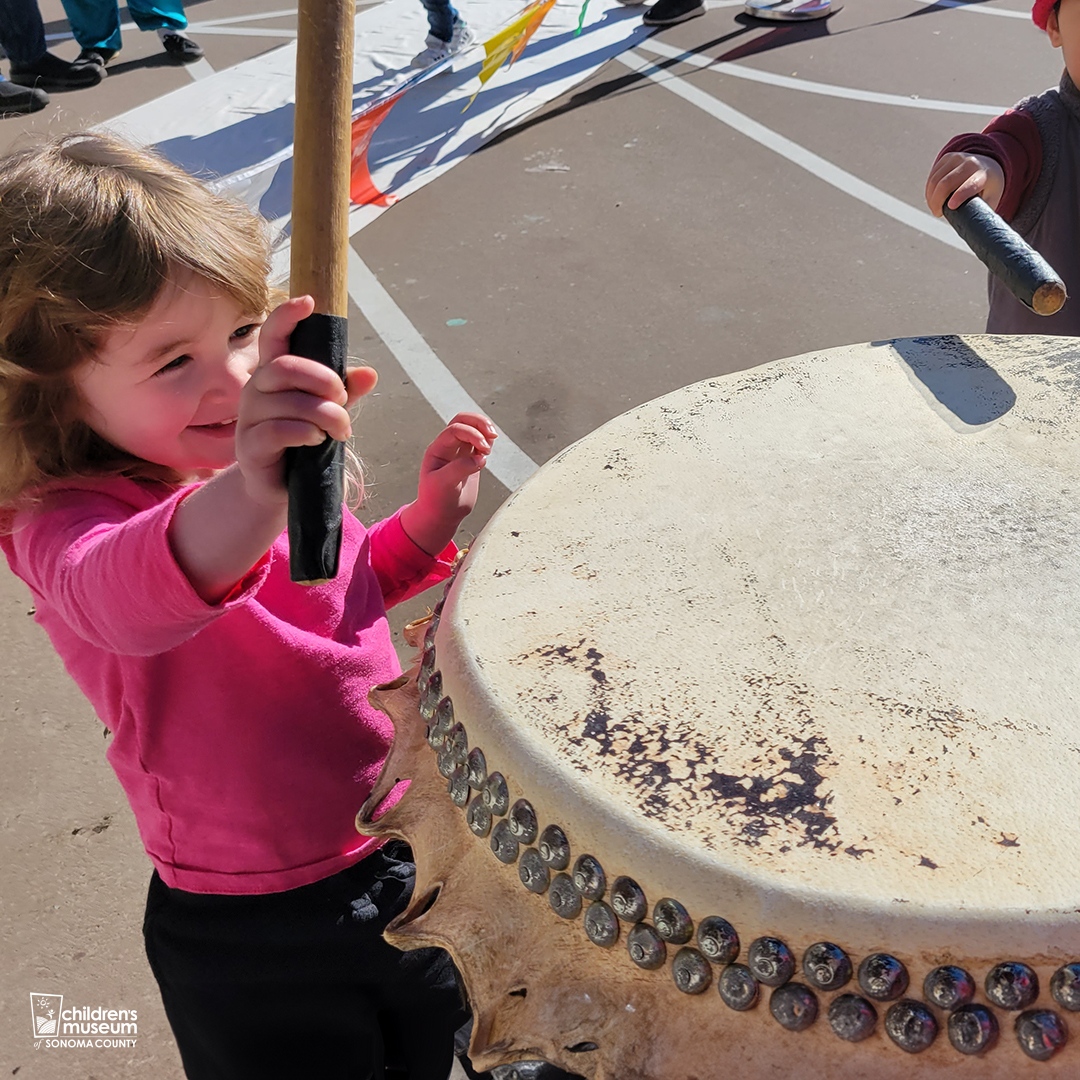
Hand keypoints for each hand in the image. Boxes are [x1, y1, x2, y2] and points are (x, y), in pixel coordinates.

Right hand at [235, 296, 377, 505]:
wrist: (281, 489)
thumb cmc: (304, 442)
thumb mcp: (329, 414)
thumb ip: (345, 393)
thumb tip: (370, 373)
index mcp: (274, 374)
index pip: (274, 336)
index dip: (287, 316)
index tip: (309, 301)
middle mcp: (256, 389)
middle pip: (284, 367)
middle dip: (323, 380)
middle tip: (343, 400)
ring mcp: (249, 418)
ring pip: (287, 401)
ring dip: (324, 414)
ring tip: (341, 431)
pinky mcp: (249, 446)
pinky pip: (277, 430)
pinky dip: (305, 432)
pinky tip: (317, 440)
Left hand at [399, 413, 497, 555]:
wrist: (441, 515)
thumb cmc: (436, 501)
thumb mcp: (443, 485)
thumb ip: (461, 468)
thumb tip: (480, 458)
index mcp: (437, 449)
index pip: (455, 429)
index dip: (472, 434)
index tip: (484, 451)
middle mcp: (448, 447)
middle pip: (464, 420)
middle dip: (480, 423)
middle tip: (492, 435)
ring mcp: (460, 452)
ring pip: (474, 428)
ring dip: (485, 431)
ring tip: (489, 447)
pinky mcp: (471, 460)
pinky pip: (481, 442)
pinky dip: (488, 441)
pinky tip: (488, 452)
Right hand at [925, 152, 1004, 215]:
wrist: (987, 165)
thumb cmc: (988, 187)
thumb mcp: (990, 199)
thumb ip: (981, 212)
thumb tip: (972, 230)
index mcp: (984, 175)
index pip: (971, 184)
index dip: (960, 195)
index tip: (950, 206)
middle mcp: (971, 163)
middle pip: (946, 183)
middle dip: (937, 201)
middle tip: (937, 213)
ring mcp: (958, 158)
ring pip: (935, 180)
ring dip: (931, 197)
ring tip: (935, 207)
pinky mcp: (947, 158)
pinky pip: (932, 176)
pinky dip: (929, 190)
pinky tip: (933, 197)